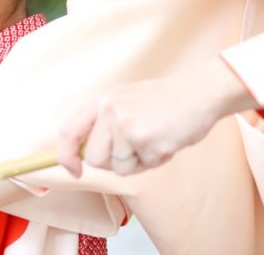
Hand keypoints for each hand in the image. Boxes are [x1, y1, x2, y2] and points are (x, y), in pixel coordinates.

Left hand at [57, 58, 255, 176]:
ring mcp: (126, 124)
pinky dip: (155, 161)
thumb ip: (101, 124)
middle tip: (135, 146)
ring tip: (152, 140)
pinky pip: (143, 167)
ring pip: (118, 167)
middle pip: (94, 159)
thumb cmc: (160, 103)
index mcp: (99, 100)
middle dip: (113, 162)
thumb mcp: (121, 102)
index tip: (74, 169)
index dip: (65, 156)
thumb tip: (80, 156)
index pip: (67, 132)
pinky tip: (166, 141)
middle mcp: (108, 109)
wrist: (198, 93)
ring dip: (137, 162)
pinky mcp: (146, 139)